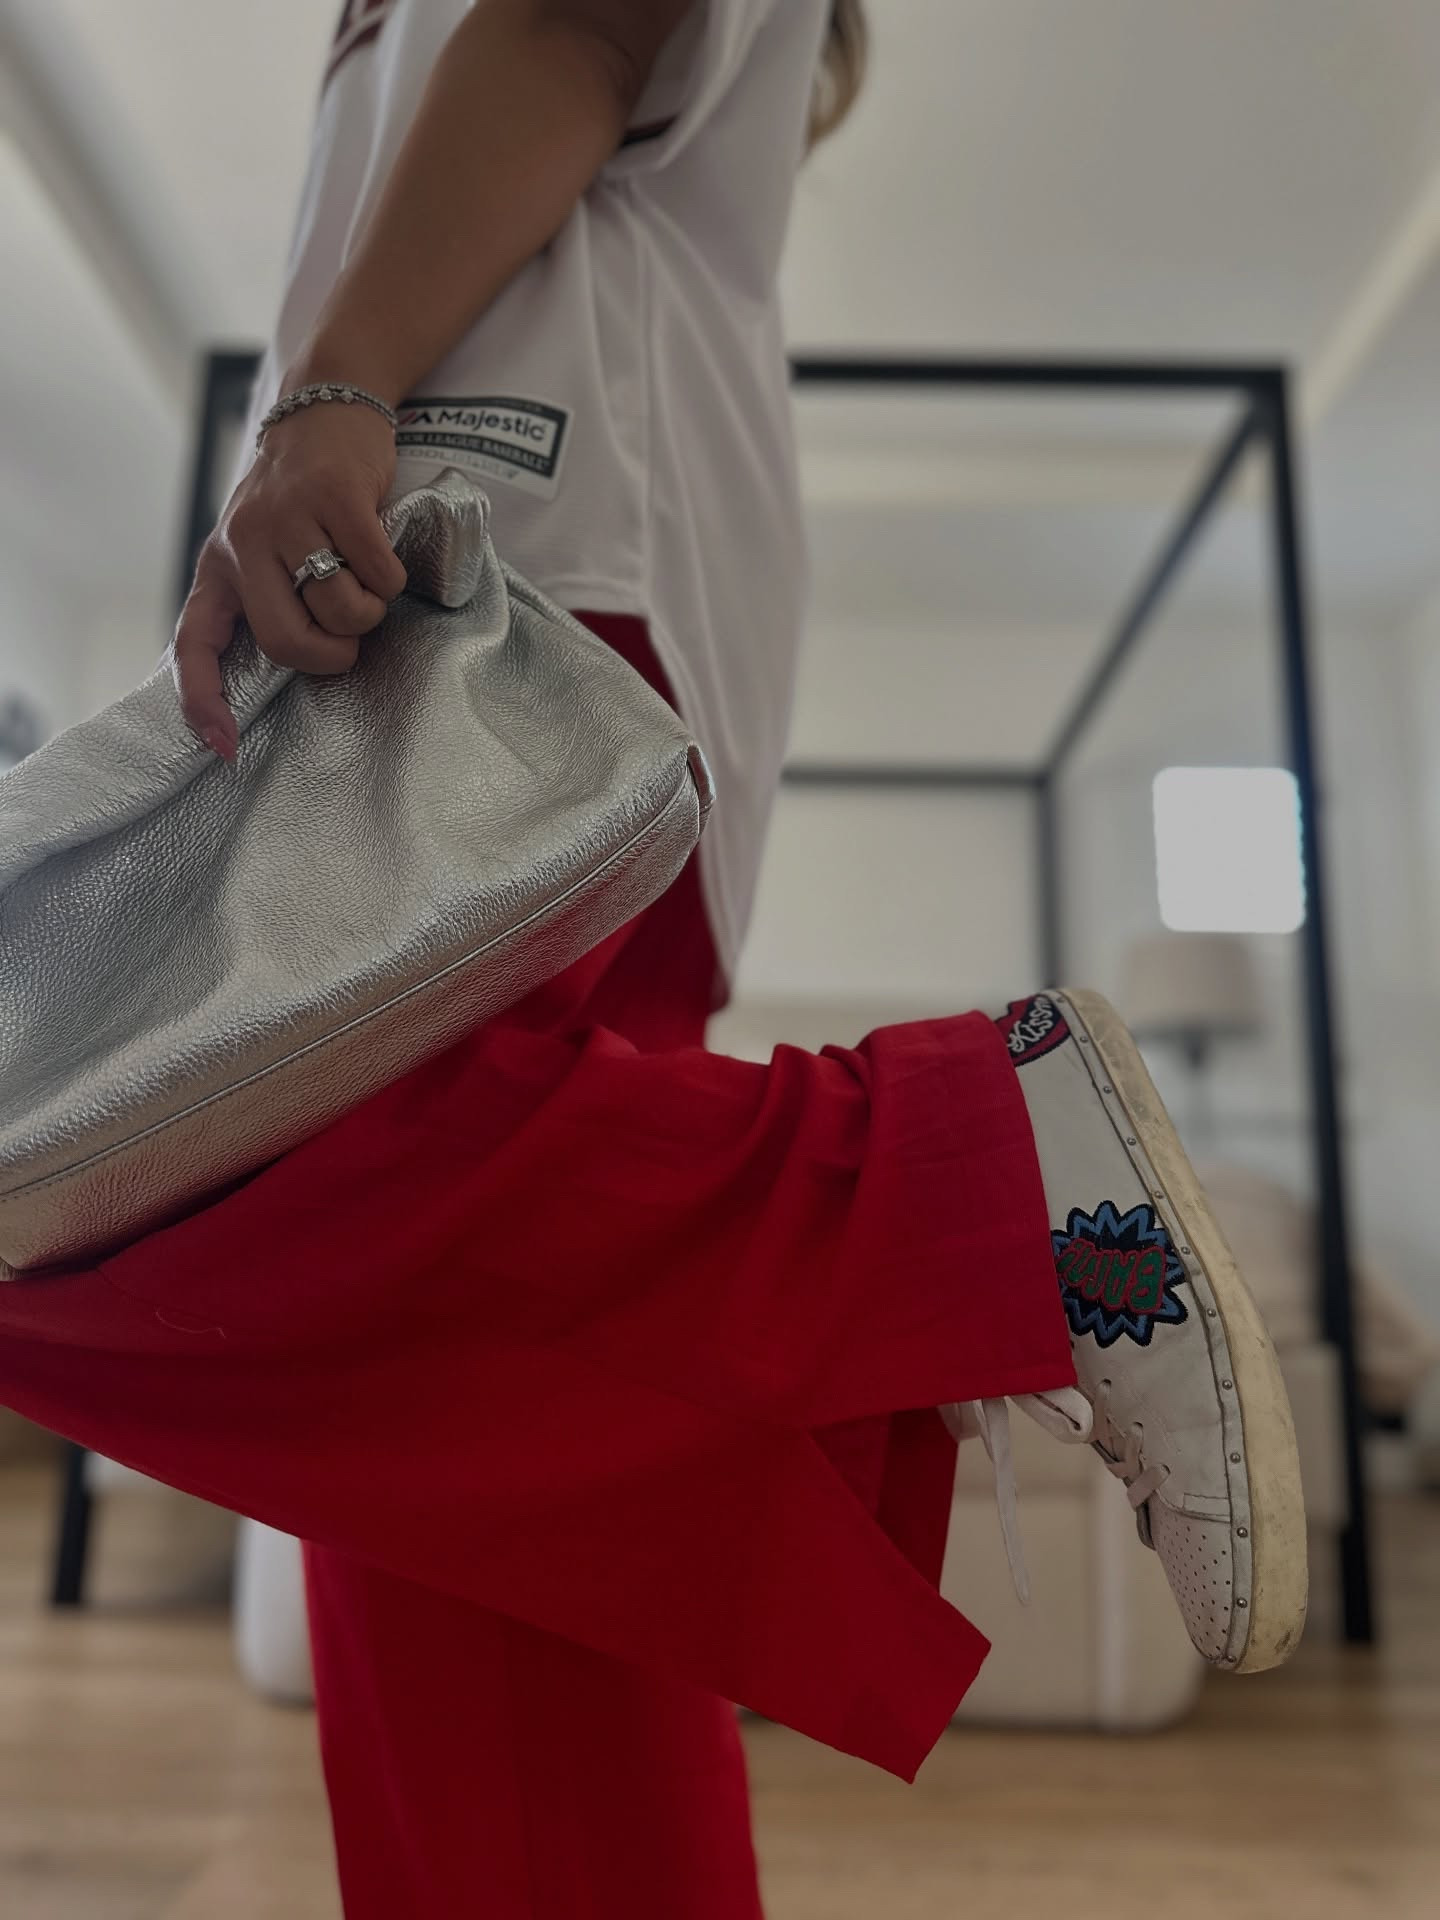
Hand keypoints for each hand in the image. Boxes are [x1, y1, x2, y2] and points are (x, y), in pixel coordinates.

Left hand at [170, 398, 407, 759]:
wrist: (325, 407)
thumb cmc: (302, 494)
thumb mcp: (263, 544)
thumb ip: (266, 595)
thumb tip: (298, 663)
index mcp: (220, 565)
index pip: (195, 642)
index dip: (204, 699)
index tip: (223, 745)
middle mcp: (244, 543)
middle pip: (285, 640)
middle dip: (329, 654)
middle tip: (347, 640)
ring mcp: (288, 516)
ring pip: (338, 608)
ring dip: (367, 612)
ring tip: (367, 586)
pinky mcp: (335, 496)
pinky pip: (376, 572)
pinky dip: (392, 577)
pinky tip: (385, 558)